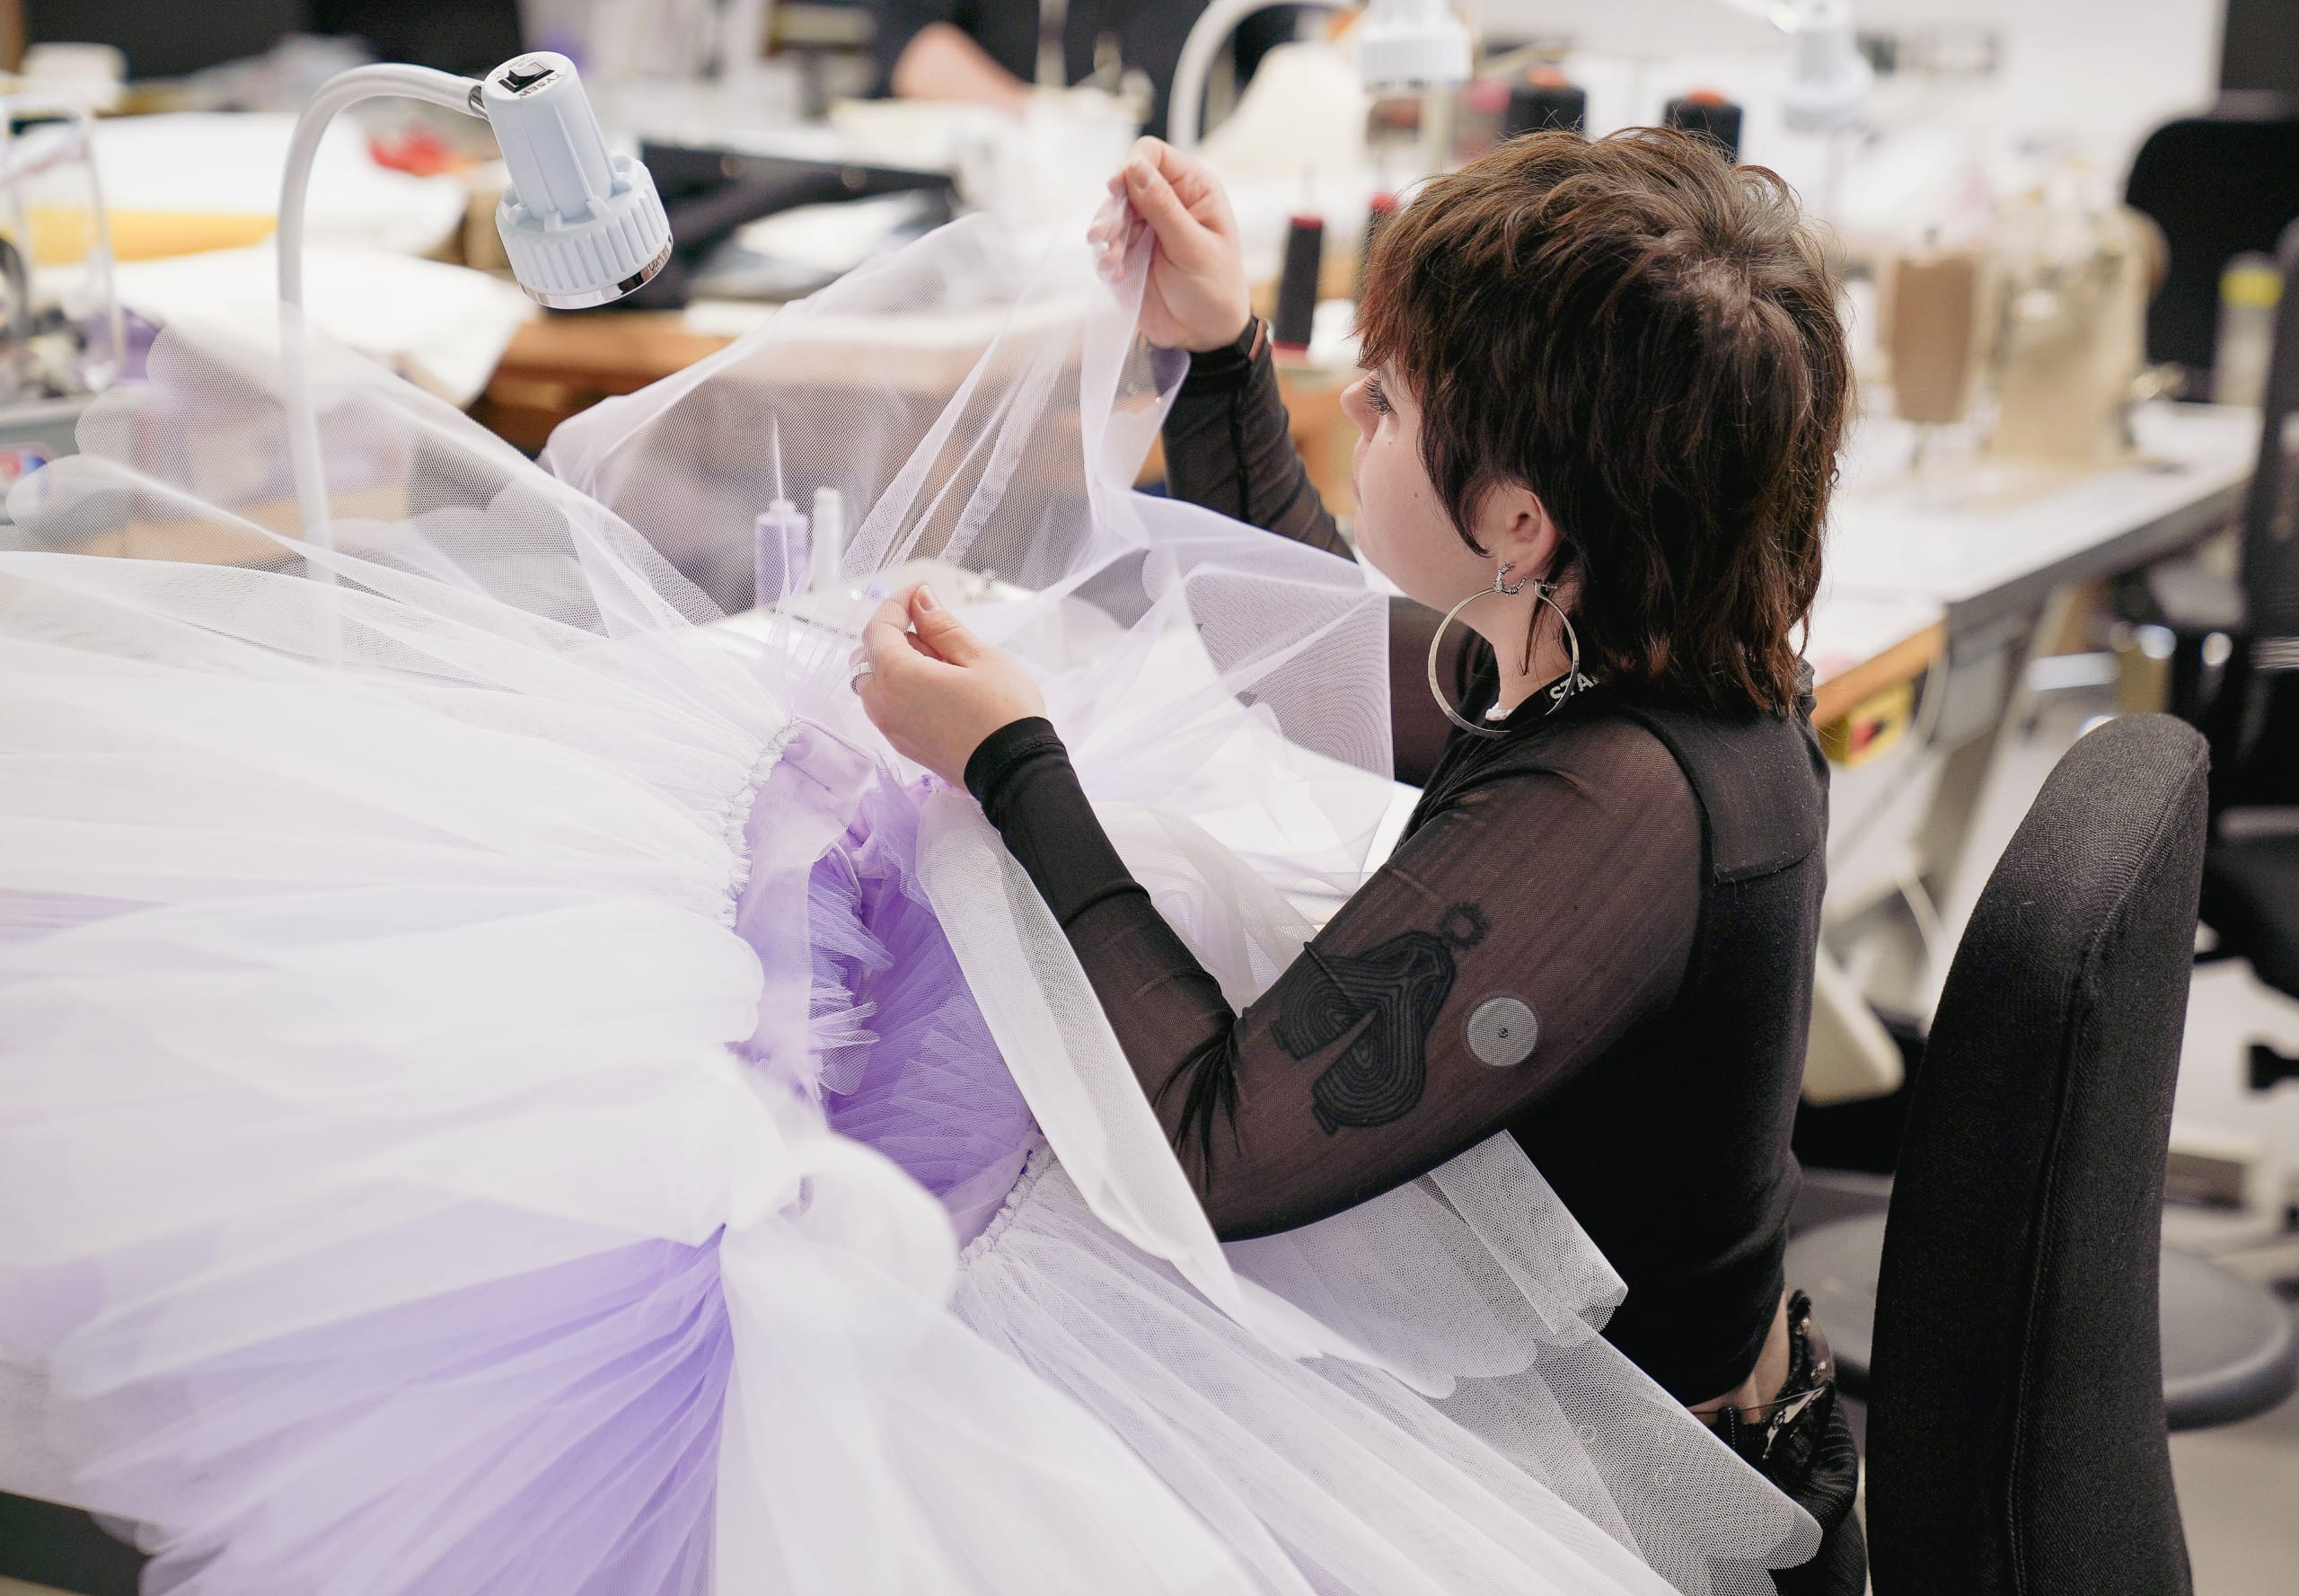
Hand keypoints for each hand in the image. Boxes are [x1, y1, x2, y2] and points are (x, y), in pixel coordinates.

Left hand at [853, 584, 1045, 787]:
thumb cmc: (1004, 714)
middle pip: (869, 653)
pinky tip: (939, 687)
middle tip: (936, 626)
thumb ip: (943, 626)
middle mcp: (882, 703)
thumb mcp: (979, 658)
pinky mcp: (903, 744)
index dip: (898, 602)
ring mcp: (890, 728)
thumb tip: (921, 602)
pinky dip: (902, 687)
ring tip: (943, 661)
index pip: (880, 626)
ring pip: (876, 681)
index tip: (922, 592)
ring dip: (898, 661)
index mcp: (896, 676)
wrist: (1016, 773)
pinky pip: (888, 704)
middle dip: (896, 632)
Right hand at [1087, 136, 1251, 353]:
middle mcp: (1166, 202)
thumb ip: (1163, 207)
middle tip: (1104, 236)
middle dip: (1112, 209)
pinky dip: (1105, 257)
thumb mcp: (1192, 247)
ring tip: (1113, 262)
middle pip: (1124, 184)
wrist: (1204, 335)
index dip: (1131, 167)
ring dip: (1106, 236)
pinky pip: (1105, 245)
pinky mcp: (1128, 252)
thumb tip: (1134, 166)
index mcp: (1192, 189)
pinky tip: (1114, 274)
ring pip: (1110, 214)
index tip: (1116, 190)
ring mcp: (1145, 227)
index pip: (1152, 155)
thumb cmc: (1214, 289)